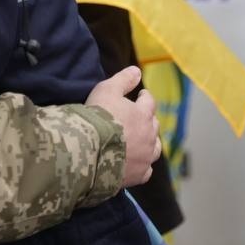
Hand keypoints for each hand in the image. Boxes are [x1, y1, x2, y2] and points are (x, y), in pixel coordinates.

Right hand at [86, 66, 160, 187]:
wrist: (89, 150)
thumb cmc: (97, 116)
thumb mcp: (107, 90)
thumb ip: (123, 79)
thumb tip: (137, 70)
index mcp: (143, 113)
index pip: (149, 102)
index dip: (144, 97)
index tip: (141, 95)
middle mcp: (149, 135)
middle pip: (154, 125)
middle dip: (147, 120)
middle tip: (137, 118)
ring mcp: (146, 156)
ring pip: (154, 148)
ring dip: (149, 142)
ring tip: (140, 141)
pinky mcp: (138, 174)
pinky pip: (146, 170)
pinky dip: (143, 165)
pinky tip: (136, 163)